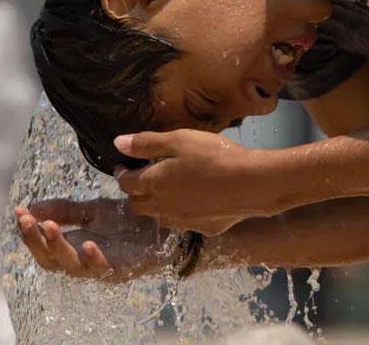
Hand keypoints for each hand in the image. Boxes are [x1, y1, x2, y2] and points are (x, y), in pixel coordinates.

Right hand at [13, 198, 174, 283]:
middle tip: (28, 220)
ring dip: (59, 247)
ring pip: (72, 266)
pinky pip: (104, 269)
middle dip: (36, 240)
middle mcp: (82, 261)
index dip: (29, 232)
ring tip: (50, 227)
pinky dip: (93, 258)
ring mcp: (101, 268)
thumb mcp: (92, 210)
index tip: (19, 212)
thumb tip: (30, 207)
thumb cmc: (125, 223)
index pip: (42, 246)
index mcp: (72, 248)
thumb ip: (64, 210)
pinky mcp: (122, 269)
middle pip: (50, 260)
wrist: (163, 226)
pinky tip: (87, 243)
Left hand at [113, 129, 269, 235]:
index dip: (122, 174)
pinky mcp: (203, 228)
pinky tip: (195, 203)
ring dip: (157, 206)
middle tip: (143, 179)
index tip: (124, 166)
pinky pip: (185, 223)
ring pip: (159, 217)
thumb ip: (146, 143)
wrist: (251, 183)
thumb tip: (117, 144)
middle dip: (135, 192)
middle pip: (137, 205)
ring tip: (167, 191)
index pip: (126, 183)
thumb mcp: (179, 140)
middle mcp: (163, 207)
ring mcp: (183, 221)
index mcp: (153, 183)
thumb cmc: (213, 156)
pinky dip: (182, 213)